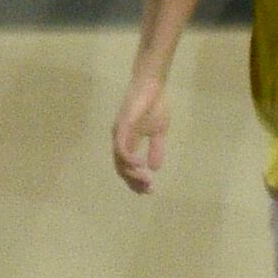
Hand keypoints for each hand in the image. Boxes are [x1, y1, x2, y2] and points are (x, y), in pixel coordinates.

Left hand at [113, 74, 168, 192]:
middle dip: (134, 181)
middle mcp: (120, 141)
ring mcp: (119, 134)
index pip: (128, 167)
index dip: (136, 180)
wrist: (152, 87)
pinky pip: (121, 147)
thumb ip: (156, 149)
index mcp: (128, 142)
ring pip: (119, 161)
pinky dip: (129, 159)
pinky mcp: (122, 127)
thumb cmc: (154, 105)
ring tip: (145, 180)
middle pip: (121, 168)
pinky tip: (140, 164)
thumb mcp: (159, 132)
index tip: (149, 190)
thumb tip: (155, 168)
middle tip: (148, 189)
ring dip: (132, 173)